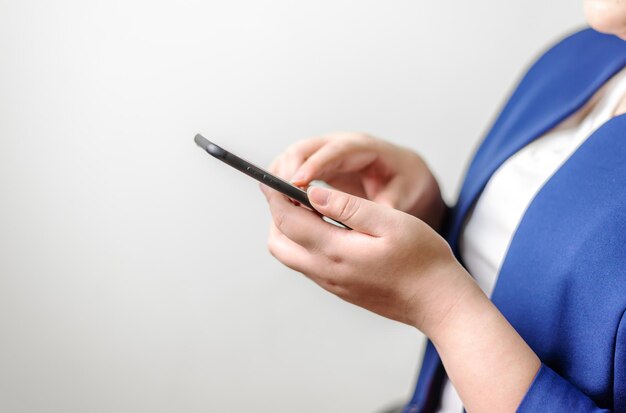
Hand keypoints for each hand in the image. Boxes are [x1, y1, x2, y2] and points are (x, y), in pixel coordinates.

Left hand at [261, 183, 471, 333]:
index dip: (274, 196)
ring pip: (291, 255)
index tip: (269, 177)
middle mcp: (326, 271)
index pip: (288, 220)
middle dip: (277, 214)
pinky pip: (308, 263)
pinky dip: (305, 241)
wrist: (438, 302)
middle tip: (289, 190)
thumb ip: (349, 207)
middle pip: (278, 241)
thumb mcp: (390, 222)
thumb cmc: (422, 260)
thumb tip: (313, 193)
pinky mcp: (340, 288)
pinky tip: (327, 226)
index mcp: (335, 251)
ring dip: (290, 229)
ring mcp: (331, 283)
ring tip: (308, 205)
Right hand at [268, 132, 446, 230]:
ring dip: (280, 176)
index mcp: (364, 149)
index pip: (335, 151)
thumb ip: (386, 207)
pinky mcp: (318, 166)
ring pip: (293, 156)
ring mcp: (327, 154)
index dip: (314, 165)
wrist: (405, 176)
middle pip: (305, 148)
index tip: (298, 183)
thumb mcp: (402, 195)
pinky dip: (282, 183)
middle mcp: (341, 146)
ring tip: (276, 203)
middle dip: (288, 170)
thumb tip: (371, 223)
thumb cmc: (405, 183)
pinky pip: (292, 168)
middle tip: (279, 196)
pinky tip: (280, 204)